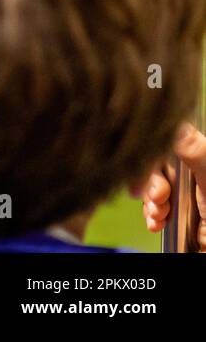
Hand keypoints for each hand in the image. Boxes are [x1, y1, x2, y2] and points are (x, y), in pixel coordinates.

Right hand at [135, 122, 205, 248]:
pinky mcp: (176, 213)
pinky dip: (151, 215)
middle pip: (155, 166)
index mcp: (200, 158)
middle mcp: (191, 173)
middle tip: (158, 197)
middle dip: (150, 183)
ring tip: (158, 214)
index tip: (146, 168)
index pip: (167, 144)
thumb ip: (194, 150)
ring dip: (150, 202)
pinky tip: (156, 222)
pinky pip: (153, 208)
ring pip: (151, 188)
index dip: (152, 155)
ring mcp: (183, 194)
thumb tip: (172, 124)